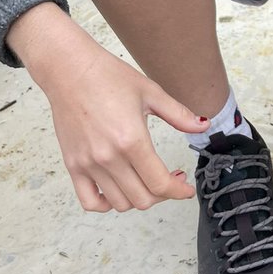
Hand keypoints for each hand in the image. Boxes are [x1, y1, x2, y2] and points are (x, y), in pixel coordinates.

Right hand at [9, 5, 206, 211]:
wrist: (70, 70)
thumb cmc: (108, 76)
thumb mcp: (151, 92)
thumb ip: (179, 114)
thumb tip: (203, 125)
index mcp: (132, 140)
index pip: (160, 183)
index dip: (178, 190)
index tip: (186, 189)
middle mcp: (109, 157)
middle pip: (142, 199)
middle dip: (163, 193)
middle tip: (170, 177)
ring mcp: (88, 164)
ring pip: (120, 203)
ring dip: (139, 197)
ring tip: (146, 179)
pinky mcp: (73, 165)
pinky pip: (90, 201)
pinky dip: (107, 203)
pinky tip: (119, 189)